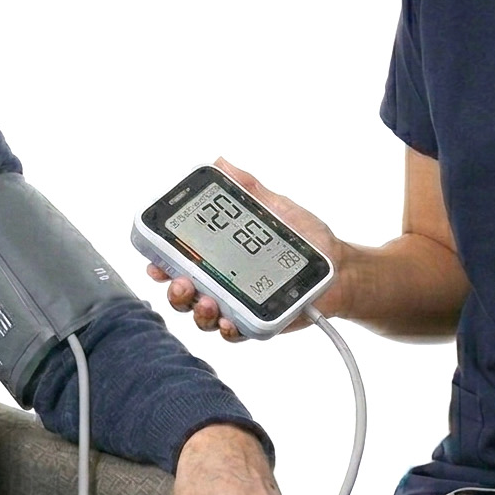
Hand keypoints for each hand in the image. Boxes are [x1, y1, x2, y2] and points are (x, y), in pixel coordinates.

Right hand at [146, 158, 346, 342]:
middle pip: (183, 292)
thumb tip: (223, 162)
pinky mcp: (256, 323)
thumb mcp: (275, 208)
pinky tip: (229, 321)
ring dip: (198, 311)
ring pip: (203, 315)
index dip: (161, 262)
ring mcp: (236, 305)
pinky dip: (228, 329)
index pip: (179, 260)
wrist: (339, 266)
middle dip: (174, 290)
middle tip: (180, 282)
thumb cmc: (306, 238)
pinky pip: (234, 332)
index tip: (155, 261)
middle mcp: (221, 282)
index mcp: (218, 255)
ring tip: (207, 302)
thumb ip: (249, 189)